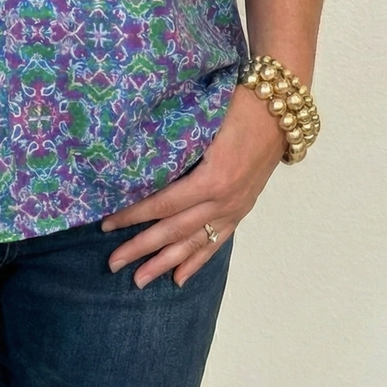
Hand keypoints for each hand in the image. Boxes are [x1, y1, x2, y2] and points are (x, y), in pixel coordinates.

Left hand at [100, 85, 284, 287]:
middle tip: (113, 264)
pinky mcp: (241, 210)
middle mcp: (223, 201)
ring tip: (140, 281)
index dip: (134, 215)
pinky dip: (197, 261)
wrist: (280, 109)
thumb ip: (176, 142)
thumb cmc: (238, 105)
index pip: (164, 204)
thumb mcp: (204, 121)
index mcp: (211, 178)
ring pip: (194, 243)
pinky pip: (216, 242)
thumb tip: (136, 155)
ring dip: (165, 263)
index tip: (107, 224)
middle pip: (174, 230)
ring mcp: (234, 209)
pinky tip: (179, 278)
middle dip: (141, 248)